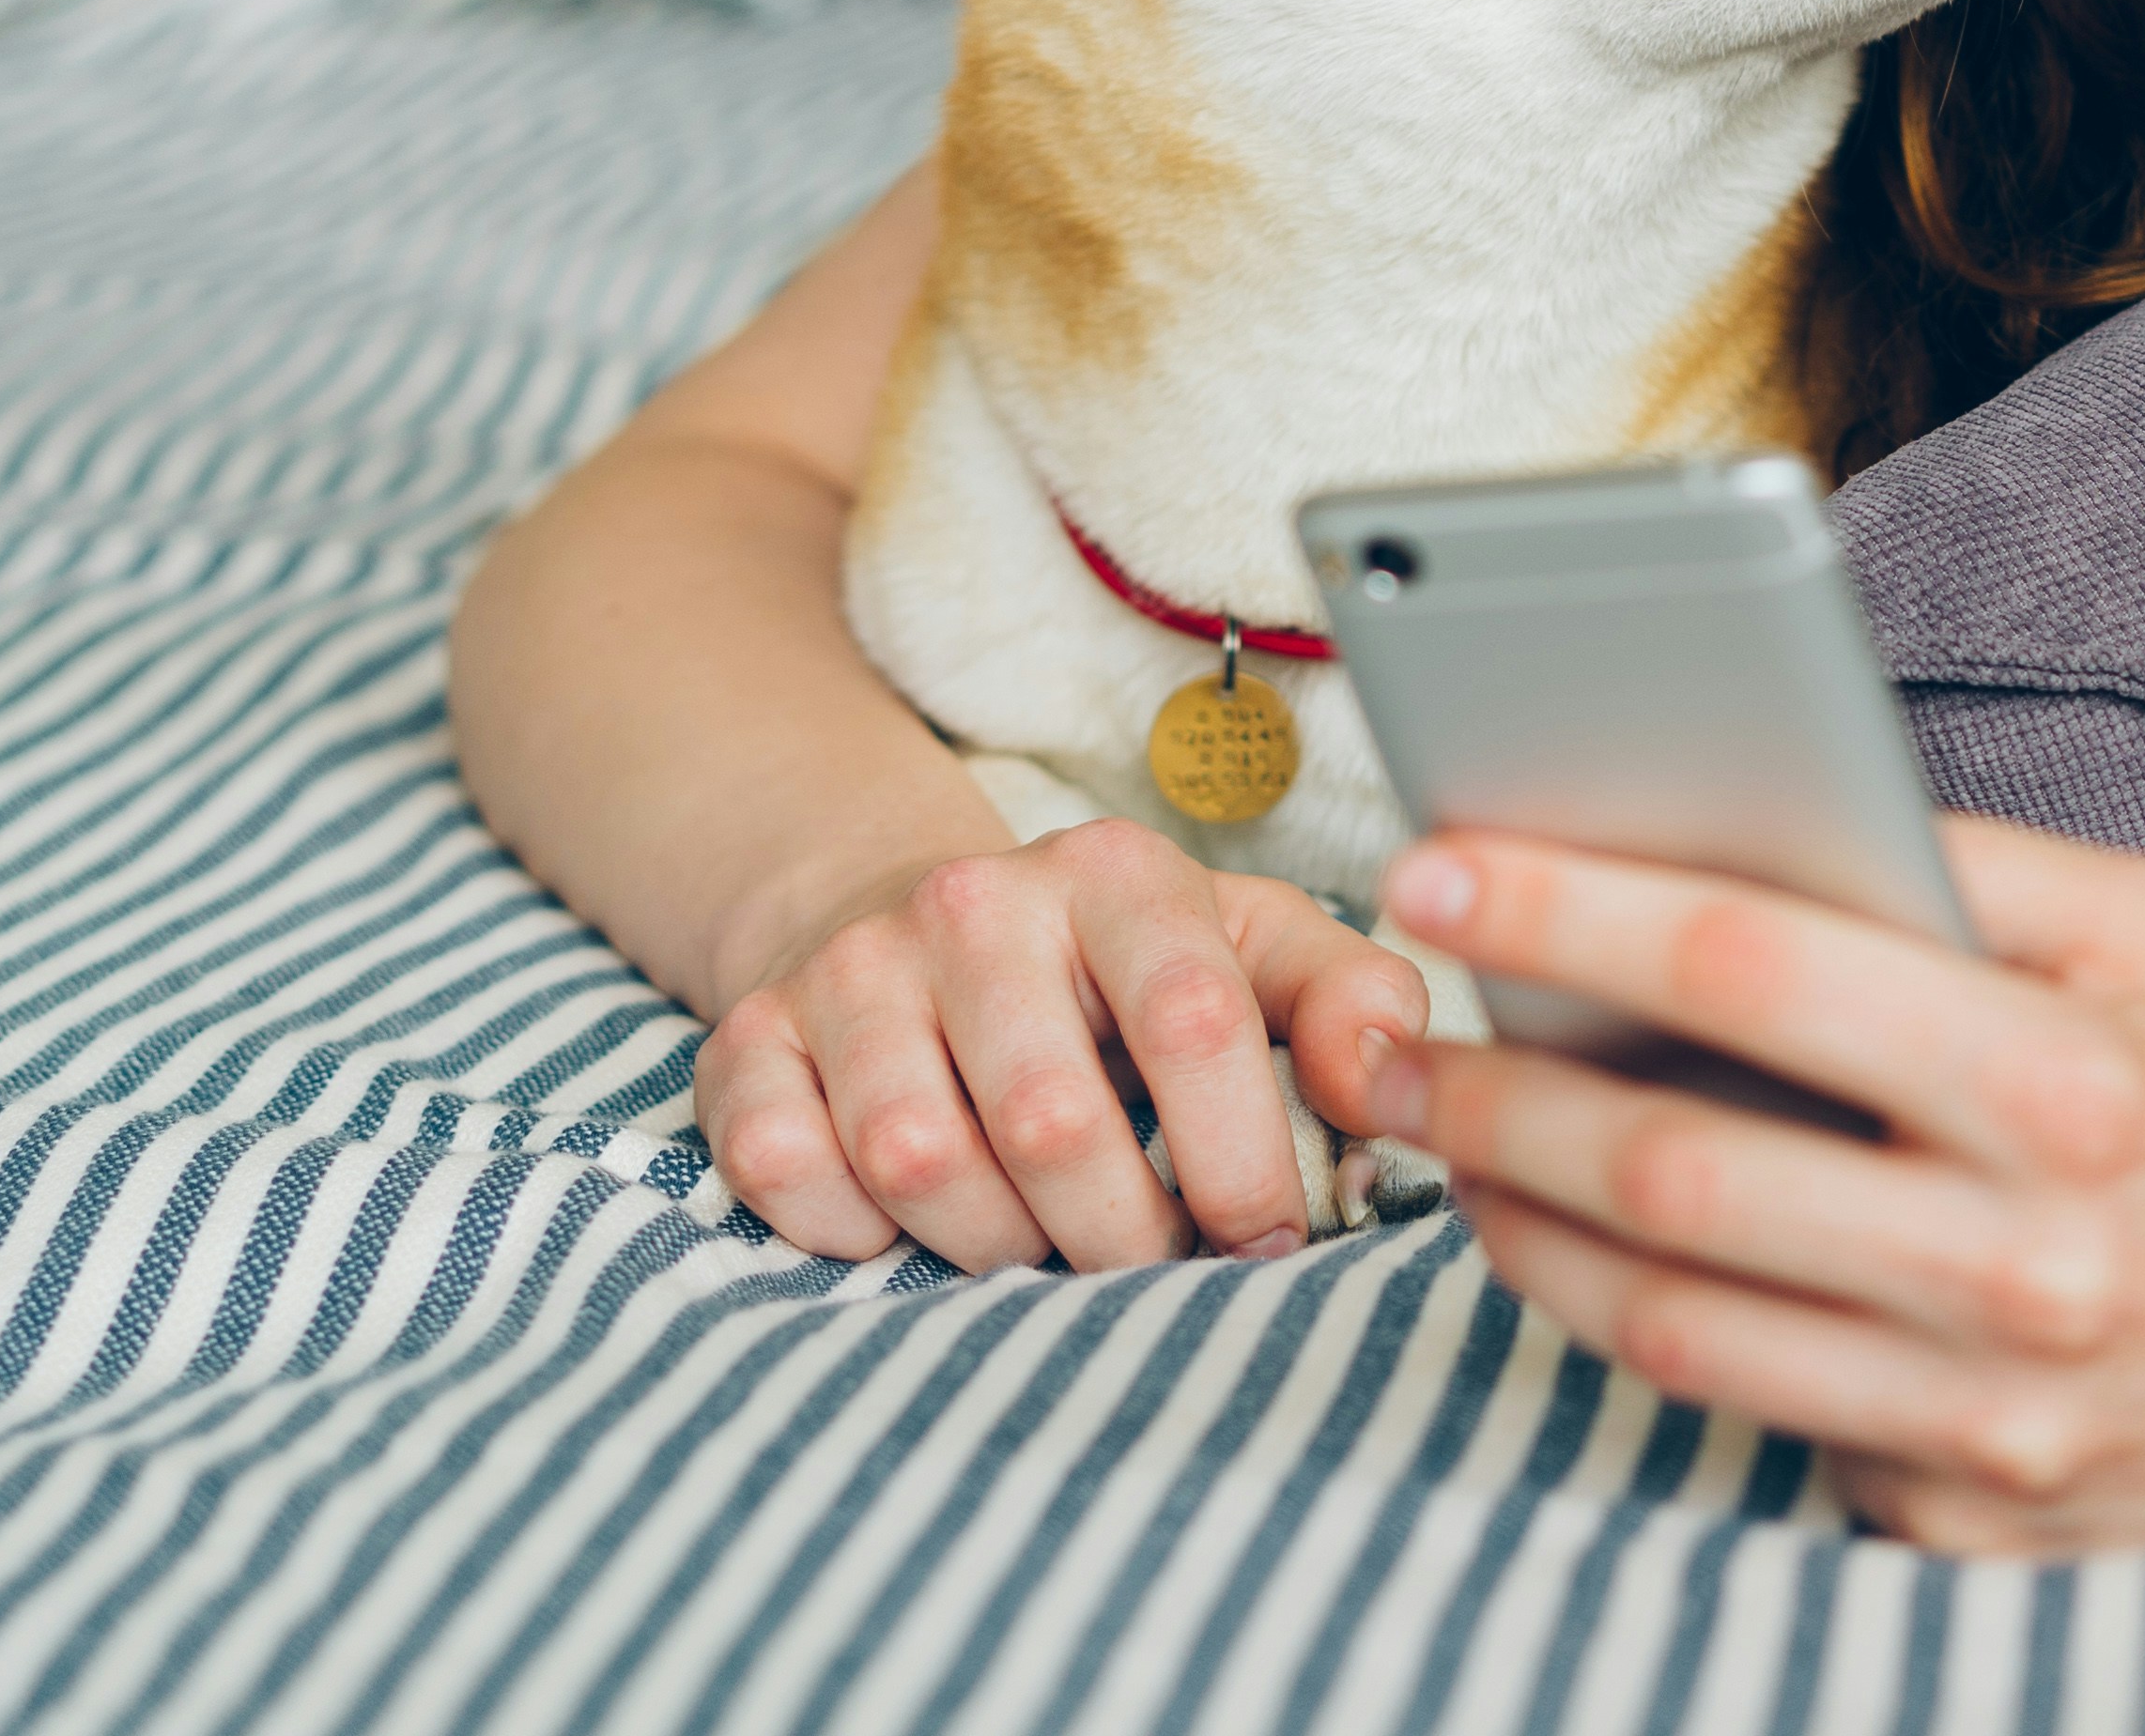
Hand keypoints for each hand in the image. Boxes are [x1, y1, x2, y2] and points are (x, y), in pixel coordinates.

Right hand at [698, 822, 1428, 1272]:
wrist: (922, 919)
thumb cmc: (1121, 967)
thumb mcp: (1252, 952)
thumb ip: (1353, 1003)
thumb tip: (1398, 1080)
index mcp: (1115, 875)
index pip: (1192, 1024)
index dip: (1240, 1162)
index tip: (1267, 1241)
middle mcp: (969, 902)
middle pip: (1052, 1122)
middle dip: (1121, 1238)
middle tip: (1150, 1268)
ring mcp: (848, 968)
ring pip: (919, 1163)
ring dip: (996, 1246)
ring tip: (1042, 1239)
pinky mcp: (746, 1037)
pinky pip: (789, 1176)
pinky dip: (853, 1233)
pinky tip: (910, 1217)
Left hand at [1360, 816, 2144, 1552]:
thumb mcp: (2144, 925)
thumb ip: (1949, 861)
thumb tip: (1721, 812)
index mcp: (2067, 1082)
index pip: (1759, 970)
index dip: (1572, 908)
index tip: (1437, 862)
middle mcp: (2027, 1264)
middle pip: (1672, 1169)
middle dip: (1487, 1086)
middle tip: (1382, 1027)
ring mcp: (1994, 1420)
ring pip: (1669, 1327)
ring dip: (1517, 1222)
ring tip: (1446, 1137)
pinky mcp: (1967, 1522)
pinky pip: (1755, 1427)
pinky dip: (1654, 1338)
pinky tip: (1596, 1256)